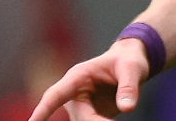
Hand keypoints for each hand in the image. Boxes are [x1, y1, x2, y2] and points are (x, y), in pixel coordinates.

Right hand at [27, 38, 147, 120]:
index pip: (55, 95)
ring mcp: (81, 106)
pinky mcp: (90, 115)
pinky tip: (111, 120)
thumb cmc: (128, 60)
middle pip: (79, 116)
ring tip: (115, 115)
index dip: (43, 110)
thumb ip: (129, 87)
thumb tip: (127, 109)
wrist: (131, 64)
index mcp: (77, 76)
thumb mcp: (133, 68)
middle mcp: (74, 93)